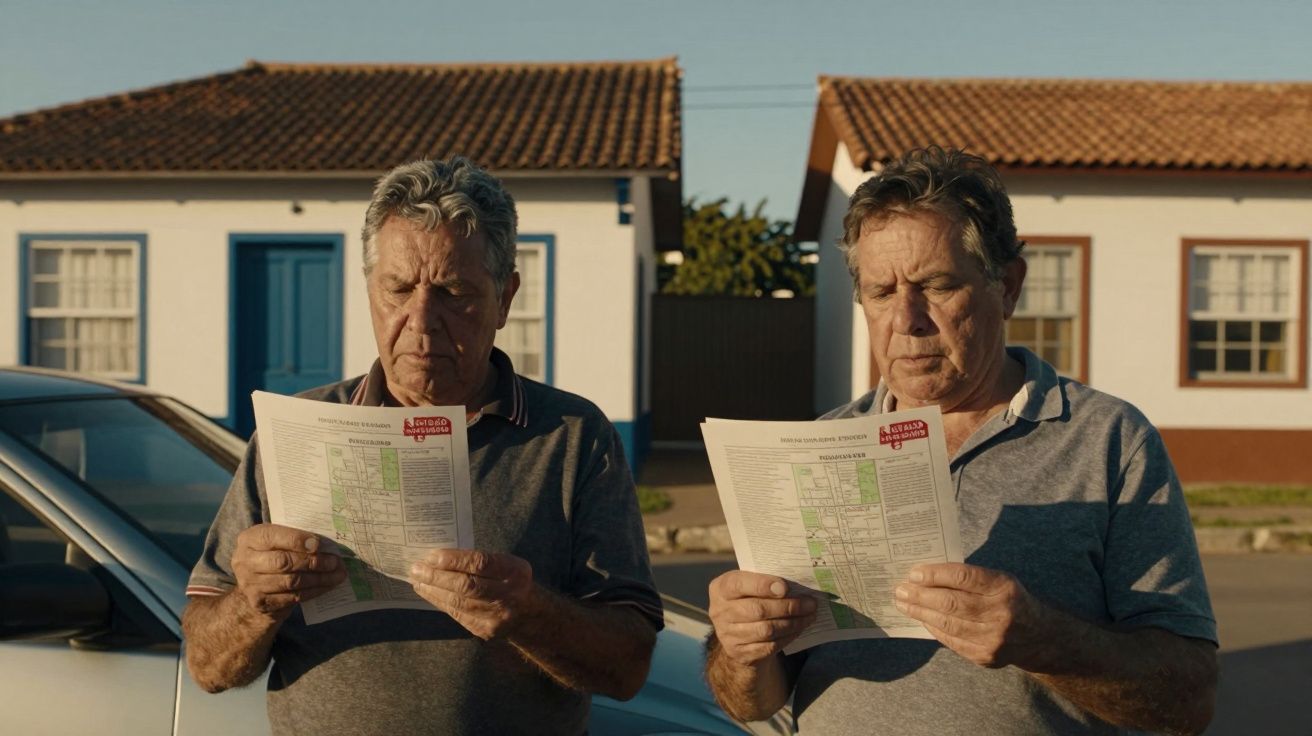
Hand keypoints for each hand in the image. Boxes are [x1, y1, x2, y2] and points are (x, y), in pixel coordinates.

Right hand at [231, 523, 346, 620]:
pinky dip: (314, 591)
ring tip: (337, 574)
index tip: (319, 544)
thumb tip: (326, 543)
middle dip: (313, 561)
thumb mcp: (276, 540)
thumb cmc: (273, 554)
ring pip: (290, 582)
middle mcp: (244, 561)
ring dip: (318, 578)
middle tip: (335, 562)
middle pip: (283, 562)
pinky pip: (293, 597)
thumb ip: (294, 537)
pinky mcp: (261, 603)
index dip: (297, 540)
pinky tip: (327, 585)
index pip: (273, 537)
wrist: (254, 586)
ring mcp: (250, 584)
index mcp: (249, 539)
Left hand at [409, 549, 540, 639]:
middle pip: (466, 585)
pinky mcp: (484, 630)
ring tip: (416, 579)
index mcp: (514, 572)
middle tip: (416, 568)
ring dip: (433, 590)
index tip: (432, 556)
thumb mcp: (506, 565)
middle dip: (437, 576)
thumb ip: (481, 561)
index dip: (454, 560)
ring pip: (458, 602)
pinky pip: (456, 613)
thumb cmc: (511, 581)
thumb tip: (442, 556)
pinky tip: (427, 592)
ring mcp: (495, 616)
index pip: (480, 564)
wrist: (528, 616)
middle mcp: (507, 595)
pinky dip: (439, 601)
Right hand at [708, 571, 817, 665]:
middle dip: (788, 607)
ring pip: (766, 630)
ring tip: (810, 615)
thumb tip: (796, 584)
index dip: (762, 585)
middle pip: (757, 610)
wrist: (736, 632)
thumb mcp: (748, 585)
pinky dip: (788, 636)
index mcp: (721, 588)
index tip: (785, 587)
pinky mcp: (739, 653)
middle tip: (810, 603)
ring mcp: (727, 635)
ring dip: (793, 623)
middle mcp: (720, 612)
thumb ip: (765, 580)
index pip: (738, 584)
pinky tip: (800, 628)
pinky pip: (769, 646)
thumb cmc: (748, 599)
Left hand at [894, 562, 1053, 668]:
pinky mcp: (985, 656)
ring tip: (903, 603)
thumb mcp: (998, 581)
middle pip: (952, 603)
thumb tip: (925, 575)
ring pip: (948, 624)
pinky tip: (921, 619)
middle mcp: (1001, 613)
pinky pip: (951, 641)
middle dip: (921, 596)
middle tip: (900, 589)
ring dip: (920, 613)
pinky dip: (933, 628)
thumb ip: (968, 578)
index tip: (914, 573)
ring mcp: (993, 638)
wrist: (1038, 636)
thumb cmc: (1008, 600)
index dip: (936, 575)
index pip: (964, 578)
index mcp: (1004, 587)